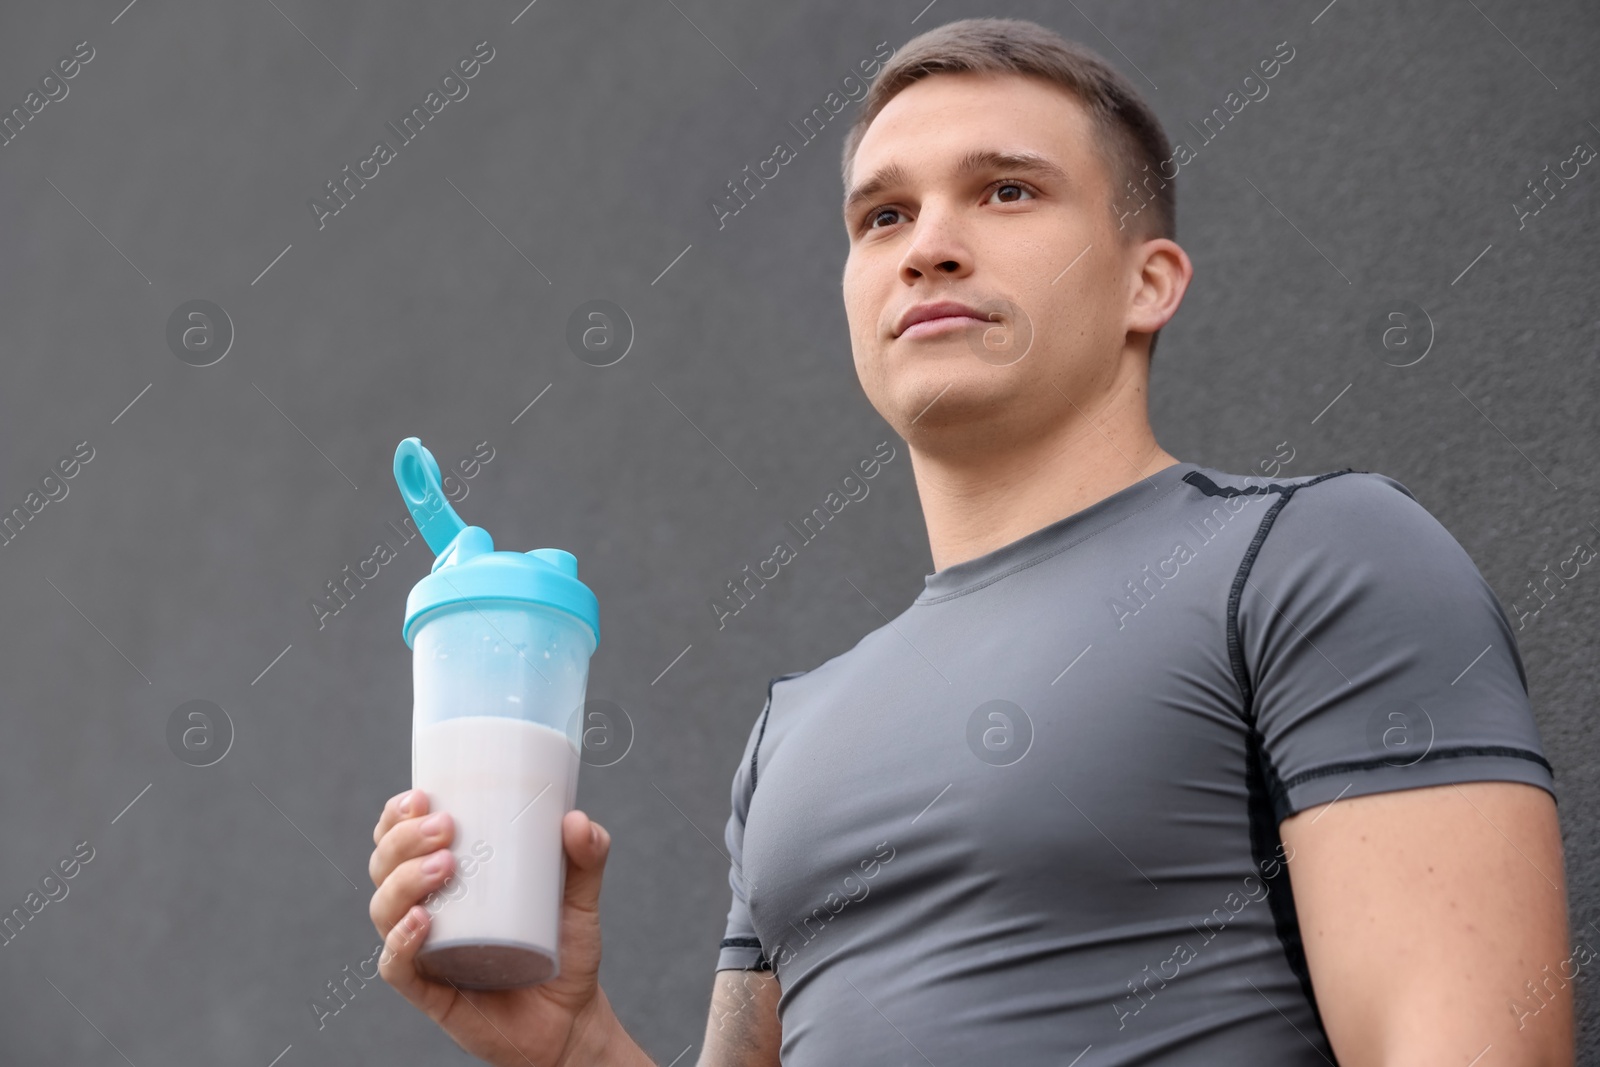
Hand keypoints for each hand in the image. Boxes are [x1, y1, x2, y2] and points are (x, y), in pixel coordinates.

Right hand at [369, 789, 620, 1066]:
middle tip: (445, 828)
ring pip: (384, 910)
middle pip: (385, 867)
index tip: (421, 796)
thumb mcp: (579, 896)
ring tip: (445, 866)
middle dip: (403, 841)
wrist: (571, 1017)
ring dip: (403, 882)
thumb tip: (577, 820)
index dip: (397, 816)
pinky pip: (396, 966)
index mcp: (448, 880)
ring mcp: (423, 951)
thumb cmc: (564, 950)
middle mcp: (424, 910)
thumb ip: (586, 856)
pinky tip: (421, 921)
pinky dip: (400, 941)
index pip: (402, 840)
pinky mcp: (429, 991)